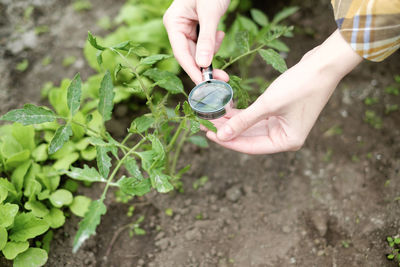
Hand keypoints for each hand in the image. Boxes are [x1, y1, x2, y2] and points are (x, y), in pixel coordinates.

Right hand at [163, 0, 229, 83]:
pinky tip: (220, 31)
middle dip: (207, 66)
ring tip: (221, 35)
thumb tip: (204, 64)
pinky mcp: (197, 28)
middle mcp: (177, 27)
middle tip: (224, 78)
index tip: (204, 85)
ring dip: (212, 51)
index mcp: (174, 23)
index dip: (193, 70)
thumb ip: (207, 39)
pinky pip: (204, 44)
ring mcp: (187, 28)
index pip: (182, 53)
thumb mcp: (210, 13)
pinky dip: (214, 43)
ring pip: (199, 51)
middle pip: (190, 55)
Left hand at [204, 30, 362, 153]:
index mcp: (286, 142)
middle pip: (249, 137)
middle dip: (227, 130)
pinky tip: (226, 108)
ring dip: (232, 121)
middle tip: (205, 123)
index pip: (250, 146)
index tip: (208, 134)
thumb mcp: (268, 104)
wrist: (324, 64)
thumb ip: (243, 121)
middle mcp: (284, 137)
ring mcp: (283, 125)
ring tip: (212, 115)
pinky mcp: (280, 112)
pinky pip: (256, 117)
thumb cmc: (301, 85)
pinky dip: (242, 113)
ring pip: (251, 127)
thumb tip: (221, 136)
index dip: (227, 141)